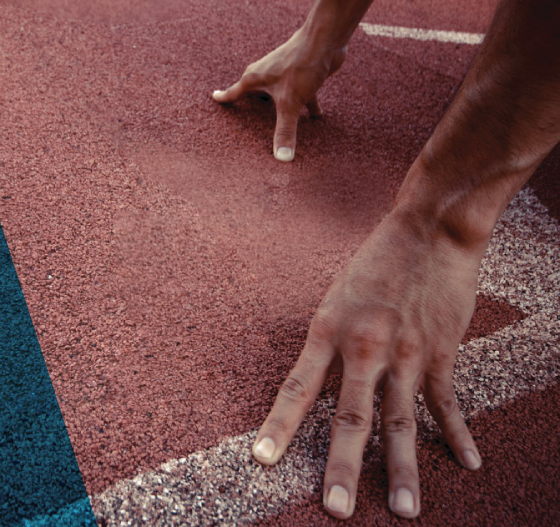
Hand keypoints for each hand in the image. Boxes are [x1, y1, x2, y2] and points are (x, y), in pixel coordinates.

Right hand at [212, 27, 345, 161]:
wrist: (326, 38)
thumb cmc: (301, 64)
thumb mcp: (290, 103)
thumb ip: (285, 131)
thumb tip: (282, 158)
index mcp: (255, 79)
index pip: (234, 92)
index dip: (224, 98)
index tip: (214, 98)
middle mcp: (267, 75)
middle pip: (254, 93)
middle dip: (252, 105)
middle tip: (246, 118)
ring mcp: (285, 74)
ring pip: (277, 94)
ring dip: (278, 106)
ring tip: (277, 121)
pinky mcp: (302, 74)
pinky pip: (300, 94)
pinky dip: (306, 105)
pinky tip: (316, 117)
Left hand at [252, 208, 483, 518]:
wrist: (429, 230)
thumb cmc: (374, 263)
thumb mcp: (336, 298)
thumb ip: (330, 347)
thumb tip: (321, 391)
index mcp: (328, 331)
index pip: (297, 388)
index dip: (279, 426)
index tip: (261, 460)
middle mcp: (364, 347)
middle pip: (351, 417)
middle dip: (343, 466)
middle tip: (336, 510)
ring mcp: (405, 353)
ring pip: (401, 421)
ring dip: (402, 469)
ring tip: (403, 510)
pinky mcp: (440, 353)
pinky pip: (447, 403)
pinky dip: (456, 436)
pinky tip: (468, 464)